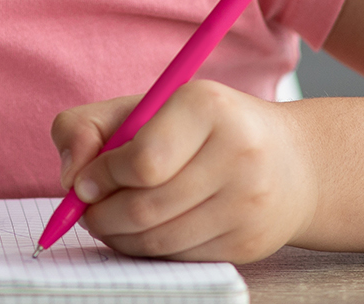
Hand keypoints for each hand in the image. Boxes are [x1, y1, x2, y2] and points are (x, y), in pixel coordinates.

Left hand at [50, 80, 316, 263]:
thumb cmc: (202, 130)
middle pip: (146, 207)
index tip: (84, 183)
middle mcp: (238, 153)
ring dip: (119, 238)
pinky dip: (150, 251)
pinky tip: (145, 232)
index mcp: (207, 106)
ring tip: (109, 222)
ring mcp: (248, 203)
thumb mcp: (146, 107)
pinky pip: (180, 258)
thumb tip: (71, 177)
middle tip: (87, 212)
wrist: (292, 163)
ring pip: (159, 240)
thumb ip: (89, 126)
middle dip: (101, 216)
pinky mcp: (250, 242)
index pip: (142, 161)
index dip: (101, 178)